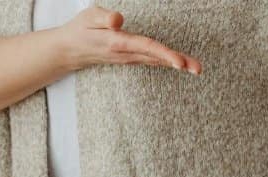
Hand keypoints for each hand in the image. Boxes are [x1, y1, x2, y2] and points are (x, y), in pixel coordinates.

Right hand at [58, 7, 201, 73]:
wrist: (69, 50)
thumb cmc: (80, 29)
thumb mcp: (88, 16)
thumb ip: (104, 17)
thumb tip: (118, 20)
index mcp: (118, 42)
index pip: (145, 47)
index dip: (163, 54)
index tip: (179, 62)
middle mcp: (126, 53)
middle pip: (156, 58)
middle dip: (178, 63)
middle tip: (198, 69)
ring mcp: (128, 58)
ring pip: (156, 61)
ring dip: (176, 64)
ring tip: (196, 68)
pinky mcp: (130, 58)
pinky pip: (151, 61)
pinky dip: (166, 62)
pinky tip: (179, 64)